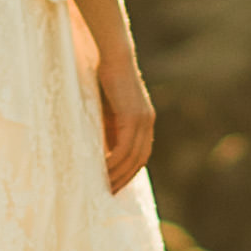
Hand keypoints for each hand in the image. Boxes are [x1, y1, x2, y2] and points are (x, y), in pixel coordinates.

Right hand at [96, 55, 155, 194]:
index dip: (130, 172)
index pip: (141, 155)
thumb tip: (103, 152)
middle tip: (108, 193)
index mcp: (145, 122)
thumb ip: (110, 129)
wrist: (113, 56)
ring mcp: (142, 121)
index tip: (116, 185)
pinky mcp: (132, 117)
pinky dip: (114, 162)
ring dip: (117, 174)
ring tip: (103, 186)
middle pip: (139, 161)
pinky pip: (124, 148)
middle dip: (124, 179)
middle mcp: (147, 123)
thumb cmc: (107, 80)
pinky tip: (102, 170)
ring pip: (132, 157)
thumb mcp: (109, 110)